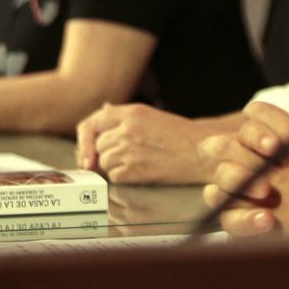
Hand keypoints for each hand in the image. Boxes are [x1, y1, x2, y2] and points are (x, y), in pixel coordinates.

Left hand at [75, 103, 215, 183]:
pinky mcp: (134, 170)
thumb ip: (125, 115)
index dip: (85, 139)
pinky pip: (114, 177)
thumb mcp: (152, 116)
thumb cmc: (181, 136)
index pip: (92, 123)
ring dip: (115, 167)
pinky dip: (123, 178)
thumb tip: (102, 110)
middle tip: (126, 157)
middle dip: (106, 154)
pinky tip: (141, 172)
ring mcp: (130, 150)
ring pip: (104, 163)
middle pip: (98, 146)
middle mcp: (128, 129)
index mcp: (132, 113)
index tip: (86, 150)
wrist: (203, 154)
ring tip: (138, 162)